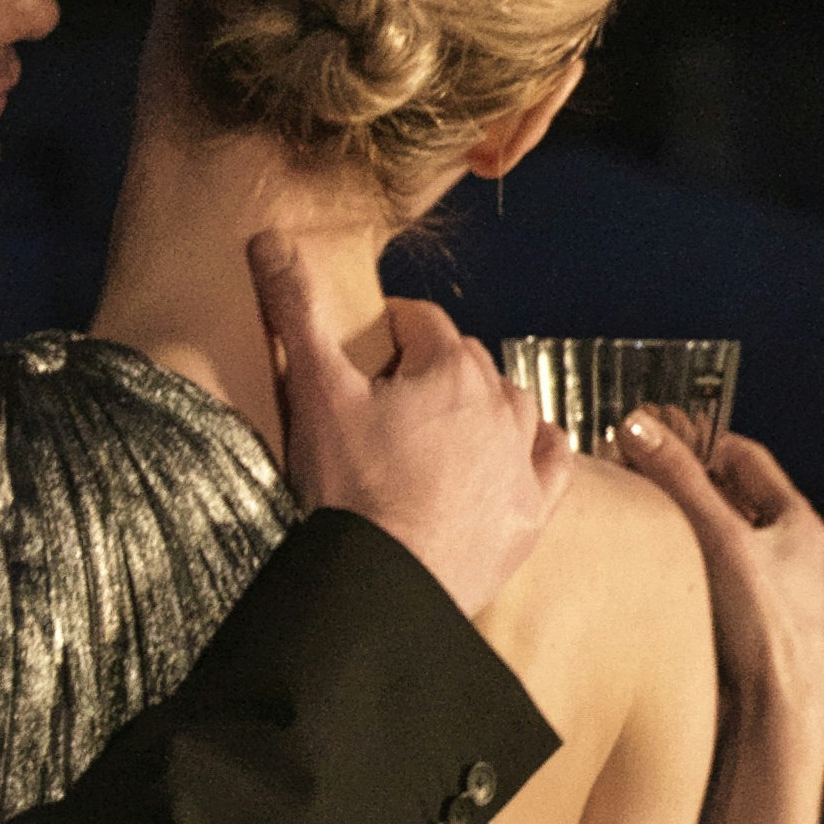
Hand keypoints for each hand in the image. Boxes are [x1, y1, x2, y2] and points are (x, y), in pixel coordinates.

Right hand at [261, 238, 567, 627]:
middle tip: (390, 395)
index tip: (366, 348)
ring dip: (486, 404)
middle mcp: (500, 404)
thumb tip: (270, 240)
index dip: (390, 328)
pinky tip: (519, 453)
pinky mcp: (531, 511)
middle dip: (433, 368)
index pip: (422, 322)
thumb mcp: (315, 392)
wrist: (386, 584)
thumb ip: (296, 312)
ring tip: (446, 423)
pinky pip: (553, 462)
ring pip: (515, 405)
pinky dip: (538, 449)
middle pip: (468, 362)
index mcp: (450, 367)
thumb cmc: (350, 488)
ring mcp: (521, 460)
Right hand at [622, 413, 823, 761]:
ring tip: (634, 521)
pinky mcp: (740, 625)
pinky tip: (646, 574)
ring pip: (711, 543)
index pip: (745, 459)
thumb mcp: (719, 537)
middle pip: (725, 500)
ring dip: (674, 530)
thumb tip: (639, 427)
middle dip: (679, 486)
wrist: (774, 714)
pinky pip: (701, 581)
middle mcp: (785, 556)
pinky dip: (674, 570)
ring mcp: (763, 592)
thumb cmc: (768, 628)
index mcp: (797, 525)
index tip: (658, 438)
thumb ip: (678, 480)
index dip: (700, 442)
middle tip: (634, 476)